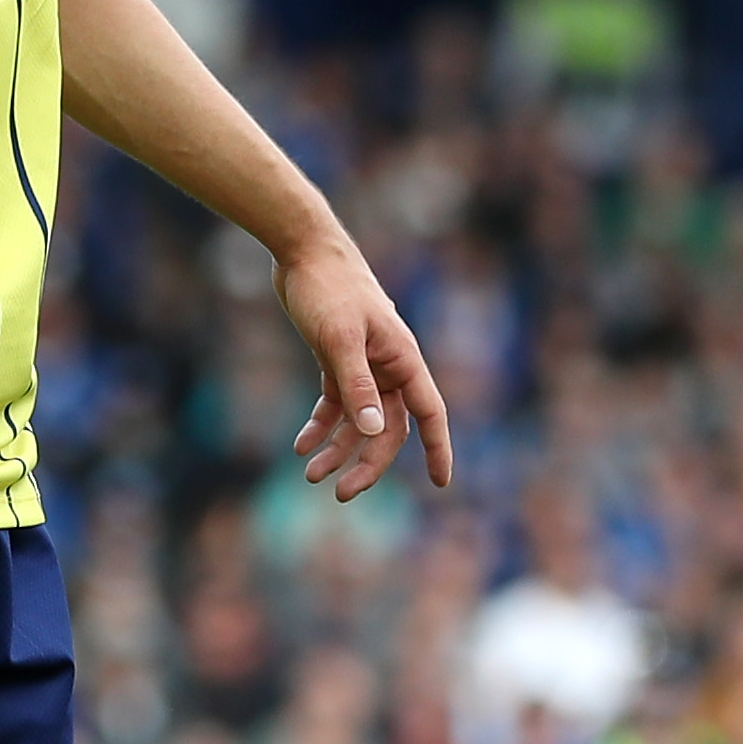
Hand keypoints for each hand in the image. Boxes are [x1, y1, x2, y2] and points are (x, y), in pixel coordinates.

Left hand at [276, 234, 455, 503]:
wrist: (302, 249)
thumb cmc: (326, 288)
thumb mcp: (338, 339)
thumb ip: (356, 385)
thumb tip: (371, 432)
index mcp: (402, 358)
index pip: (429, 413)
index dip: (438, 448)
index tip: (441, 483)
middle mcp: (387, 365)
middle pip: (388, 428)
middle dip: (368, 463)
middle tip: (340, 493)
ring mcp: (362, 363)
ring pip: (359, 420)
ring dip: (339, 449)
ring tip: (310, 474)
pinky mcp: (336, 358)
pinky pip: (335, 404)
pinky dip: (320, 426)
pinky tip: (301, 445)